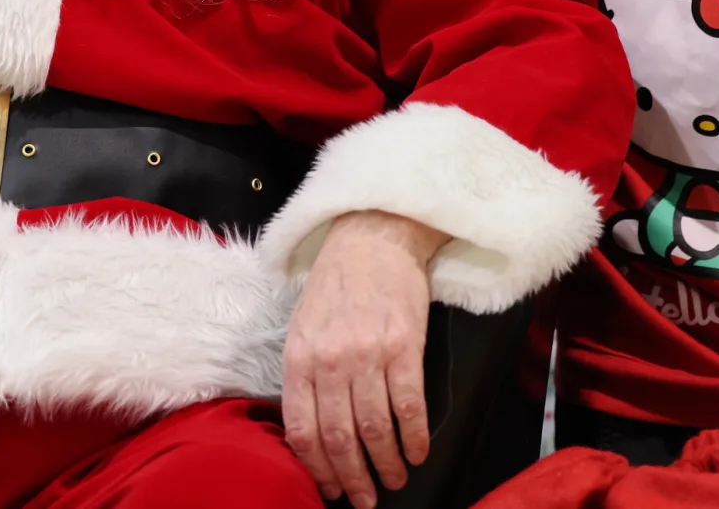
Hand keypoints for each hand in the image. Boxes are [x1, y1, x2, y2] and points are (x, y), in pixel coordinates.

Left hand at [283, 210, 447, 507]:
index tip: (332, 488)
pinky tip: (418, 451)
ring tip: (396, 479)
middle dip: (354, 478)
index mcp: (300, 357)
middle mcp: (330, 360)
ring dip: (388, 464)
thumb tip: (313, 429)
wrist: (374, 236)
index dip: (318, 468)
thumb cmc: (337, 282)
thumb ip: (305, 374)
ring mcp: (367, 354)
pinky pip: (409, 407)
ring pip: (376, 429)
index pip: (303, 430)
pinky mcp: (404, 347)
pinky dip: (415, 437)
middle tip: (366, 498)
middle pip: (340, 438)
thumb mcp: (303, 325)